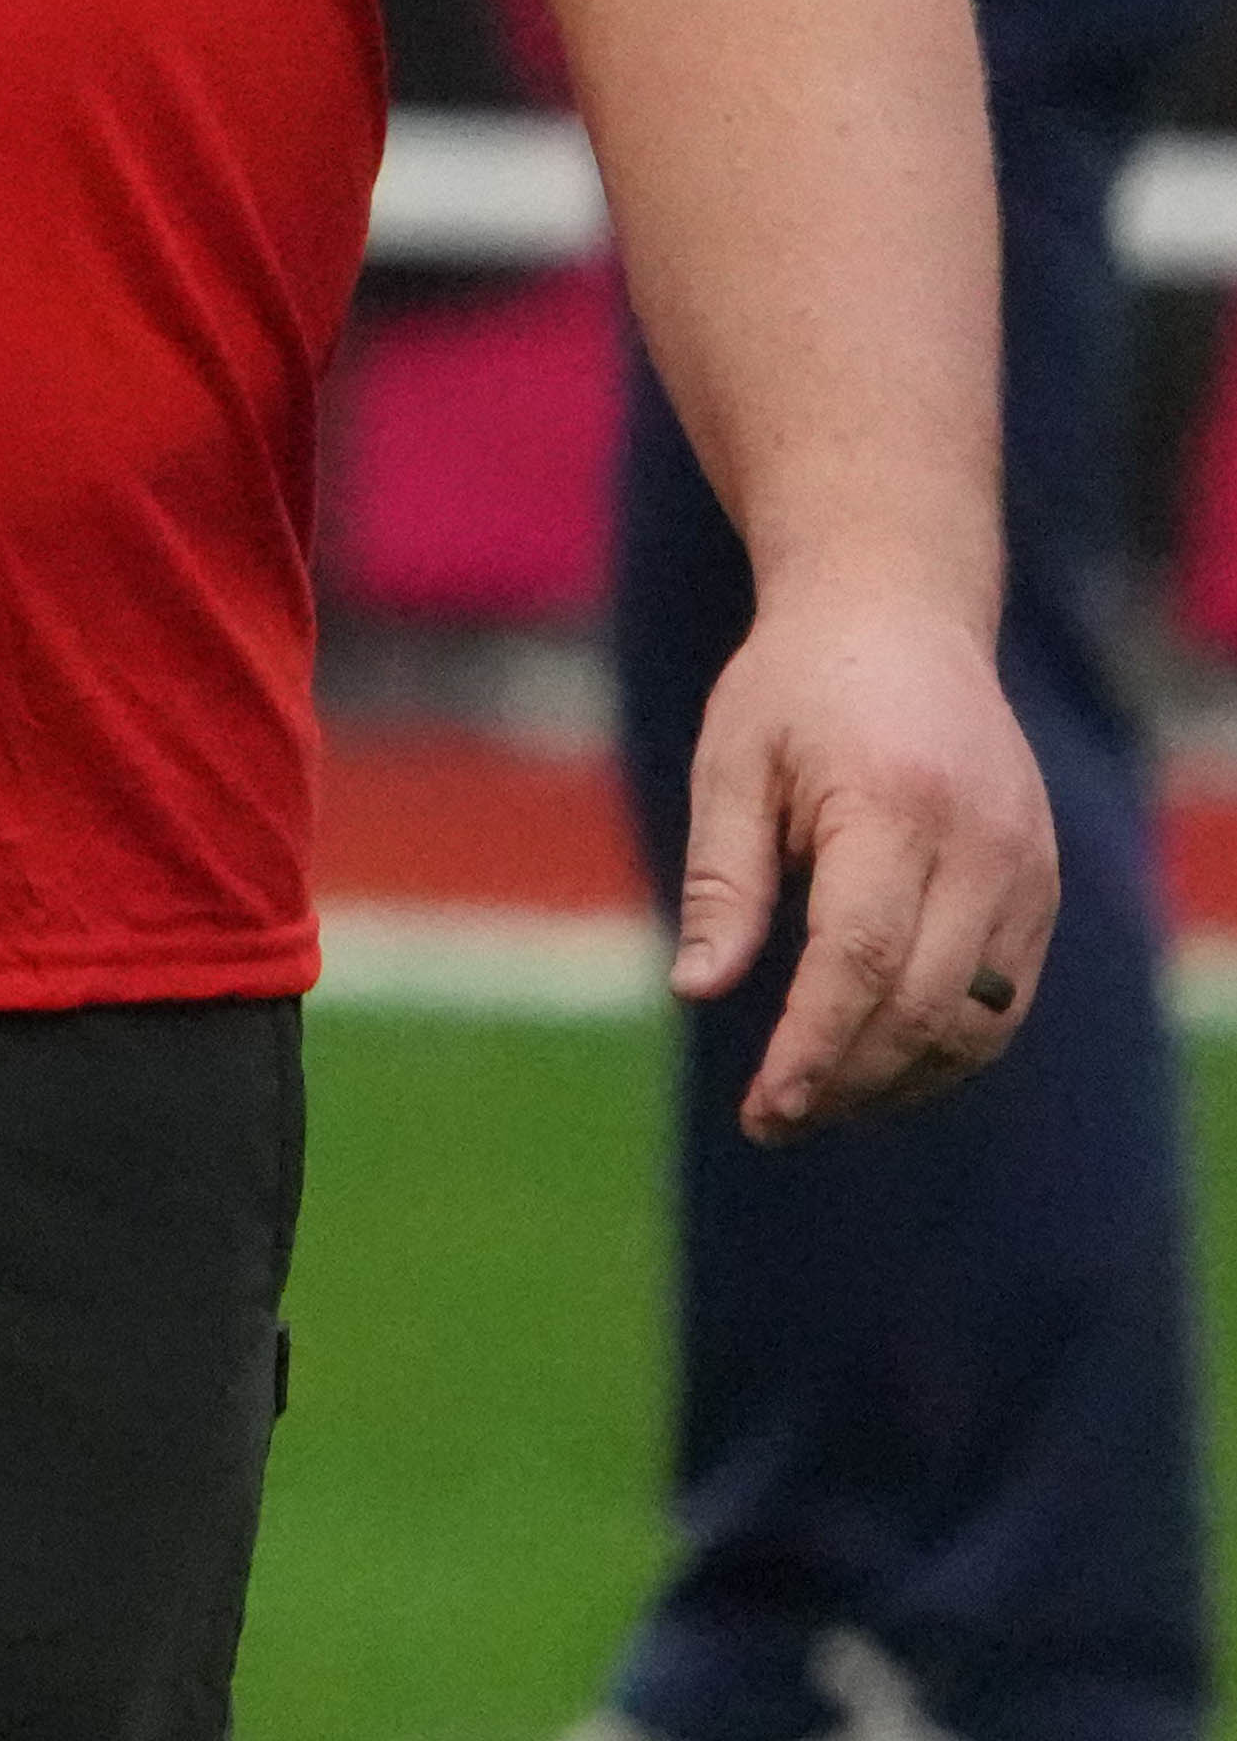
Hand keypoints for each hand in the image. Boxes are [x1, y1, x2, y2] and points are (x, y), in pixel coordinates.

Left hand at [682, 577, 1060, 1134]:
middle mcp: (981, 843)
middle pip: (924, 1003)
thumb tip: (698, 990)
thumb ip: (722, 882)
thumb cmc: (793, 689)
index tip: (766, 1108)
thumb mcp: (731, 763)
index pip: (861, 959)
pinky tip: (877, 1063)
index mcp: (894, 805)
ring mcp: (1027, 866)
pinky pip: (1005, 996)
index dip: (815, 1046)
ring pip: (980, 1018)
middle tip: (771, 1122)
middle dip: (848, 1079)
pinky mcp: (1043, 884)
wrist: (900, 618)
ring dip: (901, 1078)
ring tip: (816, 1103)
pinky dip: (946, 1044)